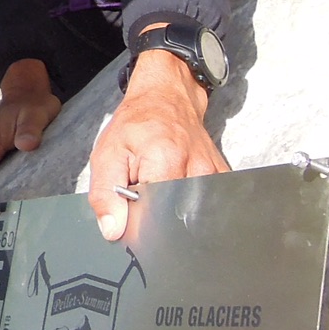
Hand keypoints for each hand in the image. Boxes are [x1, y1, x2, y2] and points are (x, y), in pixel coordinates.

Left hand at [89, 48, 227, 241]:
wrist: (167, 98)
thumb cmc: (136, 124)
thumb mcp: (107, 154)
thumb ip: (105, 195)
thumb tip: (113, 231)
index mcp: (165, 161)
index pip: (154, 215)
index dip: (138, 223)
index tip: (129, 217)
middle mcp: (197, 170)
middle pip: (176, 219)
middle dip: (156, 218)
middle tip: (143, 197)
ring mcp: (214, 175)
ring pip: (192, 215)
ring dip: (172, 210)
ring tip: (160, 190)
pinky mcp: (223, 177)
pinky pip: (207, 205)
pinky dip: (189, 204)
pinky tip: (177, 191)